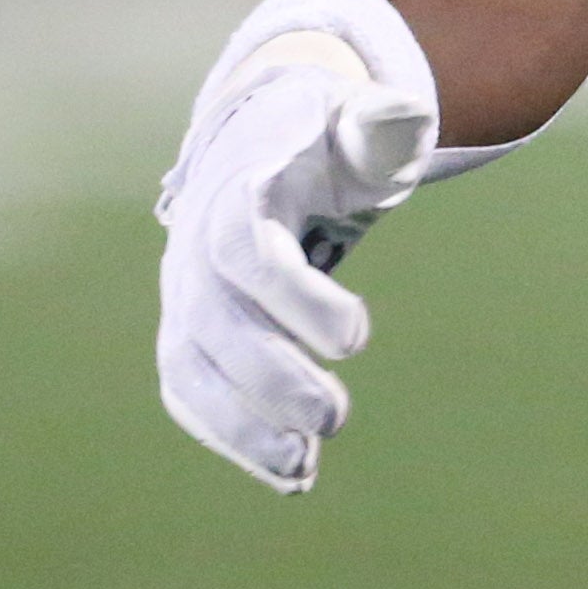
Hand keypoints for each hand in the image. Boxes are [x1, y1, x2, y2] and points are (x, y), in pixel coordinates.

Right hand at [154, 0, 439, 492]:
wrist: (262, 142)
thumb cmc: (325, 136)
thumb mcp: (357, 118)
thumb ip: (382, 125)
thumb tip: (403, 114)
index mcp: (237, 187)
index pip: (242, 248)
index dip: (291, 297)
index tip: (357, 336)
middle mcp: (194, 245)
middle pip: (212, 322)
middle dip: (268, 378)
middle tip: (335, 417)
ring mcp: (184, 293)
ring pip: (189, 368)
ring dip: (239, 427)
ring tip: (302, 469)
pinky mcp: (190, 331)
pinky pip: (192, 392)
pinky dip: (232, 437)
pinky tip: (290, 474)